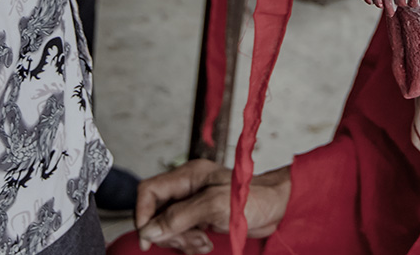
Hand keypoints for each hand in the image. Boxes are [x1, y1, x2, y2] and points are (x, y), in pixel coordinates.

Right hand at [135, 160, 290, 253]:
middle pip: (157, 211)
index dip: (143, 214)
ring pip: (168, 225)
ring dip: (181, 240)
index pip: (149, 191)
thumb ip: (179, 217)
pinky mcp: (202, 217)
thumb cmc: (253, 198)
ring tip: (201, 242)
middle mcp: (188, 187)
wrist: (277, 209)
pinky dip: (190, 243)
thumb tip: (149, 230)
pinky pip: (183, 233)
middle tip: (188, 241)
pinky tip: (205, 243)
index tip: (149, 238)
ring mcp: (194, 203)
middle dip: (168, 232)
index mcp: (189, 175)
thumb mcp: (213, 206)